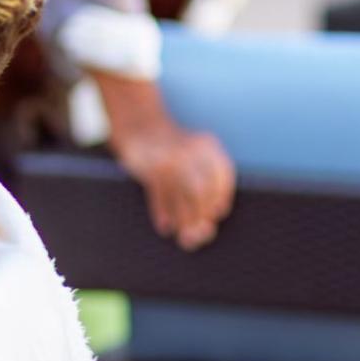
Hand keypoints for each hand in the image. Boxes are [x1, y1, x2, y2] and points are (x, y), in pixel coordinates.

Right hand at [96, 81, 234, 250]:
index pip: (221, 179)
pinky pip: (160, 196)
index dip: (221, 199)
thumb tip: (210, 222)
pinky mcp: (150, 168)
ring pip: (183, 196)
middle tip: (197, 234)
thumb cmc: (169, 148)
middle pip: (203, 191)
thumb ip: (204, 180)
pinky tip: (165, 226)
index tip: (215, 215)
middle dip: (201, 216)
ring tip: (182, 235)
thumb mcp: (193, 154)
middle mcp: (191, 151)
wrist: (137, 124)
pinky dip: (163, 214)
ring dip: (184, 220)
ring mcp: (170, 159)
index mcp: (207, 146)